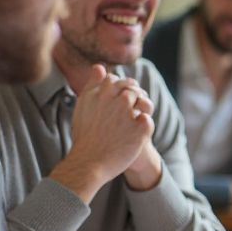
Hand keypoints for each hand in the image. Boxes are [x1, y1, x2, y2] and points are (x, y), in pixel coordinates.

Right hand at [52, 64, 154, 201]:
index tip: (117, 99)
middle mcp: (114, 100)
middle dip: (132, 96)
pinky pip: (147, 119)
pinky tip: (135, 134)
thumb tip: (100, 66)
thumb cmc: (85, 136)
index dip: (118, 88)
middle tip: (128, 111)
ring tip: (132, 122)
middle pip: (131, 88)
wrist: (88, 164)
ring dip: (140, 108)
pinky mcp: (140, 129)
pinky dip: (143, 126)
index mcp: (98, 94)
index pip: (114, 79)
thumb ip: (93, 85)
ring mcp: (128, 114)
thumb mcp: (84, 107)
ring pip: (142, 100)